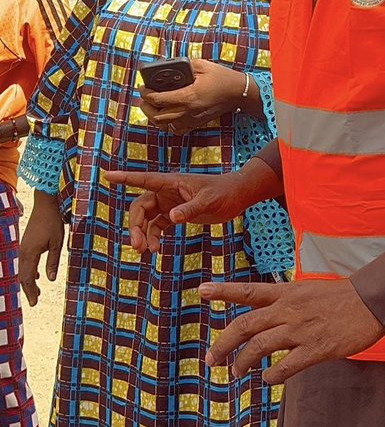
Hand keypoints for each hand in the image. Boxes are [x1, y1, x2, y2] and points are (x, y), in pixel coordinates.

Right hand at [19, 191, 64, 305]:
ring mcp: (22, 247)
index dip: (30, 292)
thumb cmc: (53, 222)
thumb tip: (50, 280)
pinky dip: (29, 272)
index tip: (34, 303)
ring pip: (22, 269)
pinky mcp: (25, 244)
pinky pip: (24, 262)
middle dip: (28, 289)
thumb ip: (52, 262)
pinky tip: (36, 276)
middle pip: (22, 276)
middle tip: (36, 301)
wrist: (45, 204)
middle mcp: (22, 252)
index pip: (27, 278)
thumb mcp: (56, 243)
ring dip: (28, 281)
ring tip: (37, 292)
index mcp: (29, 253)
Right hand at [106, 155, 282, 253]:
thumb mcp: (209, 201)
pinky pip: (157, 226)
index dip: (125, 178)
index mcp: (171, 182)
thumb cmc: (223, 193)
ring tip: (147, 252)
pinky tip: (156, 249)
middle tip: (138, 246)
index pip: (144, 179)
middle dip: (135, 226)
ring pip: (146, 219)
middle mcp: (166, 192)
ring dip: (143, 234)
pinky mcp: (175, 214)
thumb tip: (171, 217)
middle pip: (140, 207)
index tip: (106, 175)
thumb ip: (190, 209)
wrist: (236, 196)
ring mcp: (169, 203)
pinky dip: (153, 237)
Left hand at [139, 58, 261, 133]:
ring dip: (154, 117)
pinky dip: (167, 125)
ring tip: (150, 107)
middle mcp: (188, 111)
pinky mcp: (196, 123)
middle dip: (146, 107)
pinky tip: (165, 116)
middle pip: (158, 116)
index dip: (147, 94)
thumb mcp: (202, 65)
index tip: (143, 87)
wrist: (237, 93)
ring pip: (164, 126)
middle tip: (144, 98)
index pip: (159, 99)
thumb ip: (184, 65)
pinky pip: (176, 130)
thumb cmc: (222, 78)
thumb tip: (169, 67)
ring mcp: (192, 119)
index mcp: (188, 96)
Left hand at [201, 279, 384, 383]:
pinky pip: (286, 366)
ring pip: (260, 347)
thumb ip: (288, 302)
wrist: (373, 300)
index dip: (223, 290)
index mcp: (288, 292)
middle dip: (223, 343)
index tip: (201, 290)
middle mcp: (289, 310)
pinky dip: (271, 375)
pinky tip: (266, 379)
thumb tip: (270, 315)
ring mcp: (301, 329)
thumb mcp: (310, 290)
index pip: (249, 290)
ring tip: (235, 373)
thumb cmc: (344, 296)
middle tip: (211, 358)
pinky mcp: (316, 348)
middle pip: (246, 325)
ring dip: (242, 362)